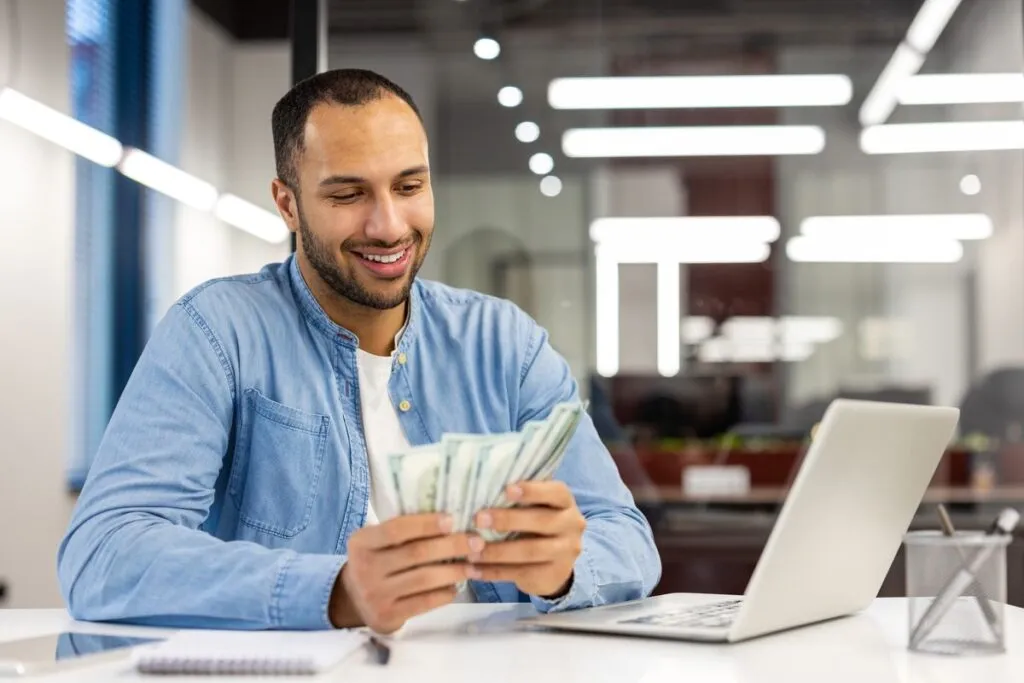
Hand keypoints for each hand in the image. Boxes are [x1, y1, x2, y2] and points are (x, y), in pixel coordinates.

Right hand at [330, 513, 480, 633]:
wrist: (354, 601)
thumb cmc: (377, 561)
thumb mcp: (377, 542)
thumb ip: (403, 531)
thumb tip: (450, 520)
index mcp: (362, 542)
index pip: (396, 529)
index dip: (426, 524)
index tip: (453, 520)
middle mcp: (365, 568)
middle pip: (416, 553)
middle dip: (451, 546)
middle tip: (476, 543)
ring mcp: (375, 594)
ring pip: (424, 579)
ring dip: (454, 571)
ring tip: (473, 566)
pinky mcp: (387, 616)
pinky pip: (424, 602)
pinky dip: (444, 593)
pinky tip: (456, 586)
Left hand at [470, 481, 585, 598]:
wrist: (555, 565)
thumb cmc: (537, 525)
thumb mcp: (536, 508)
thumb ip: (520, 498)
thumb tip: (483, 488)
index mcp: (566, 503)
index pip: (556, 492)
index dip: (532, 490)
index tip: (506, 490)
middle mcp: (572, 525)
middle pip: (542, 521)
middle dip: (508, 519)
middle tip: (479, 519)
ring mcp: (565, 552)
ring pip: (530, 551)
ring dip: (497, 551)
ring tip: (472, 551)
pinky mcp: (554, 575)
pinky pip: (521, 573)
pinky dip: (494, 572)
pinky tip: (474, 570)